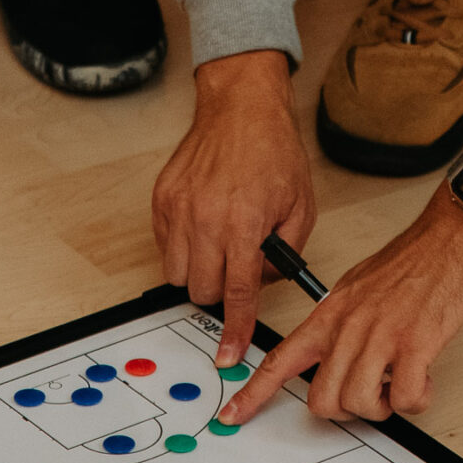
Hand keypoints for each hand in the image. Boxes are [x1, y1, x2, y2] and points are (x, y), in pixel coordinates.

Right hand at [151, 51, 315, 365]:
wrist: (240, 106)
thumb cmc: (274, 150)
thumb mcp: (301, 206)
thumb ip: (285, 253)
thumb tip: (263, 284)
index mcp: (244, 222)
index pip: (237, 293)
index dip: (235, 329)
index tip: (229, 355)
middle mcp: (205, 217)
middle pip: (201, 291)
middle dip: (221, 290)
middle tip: (239, 265)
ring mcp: (178, 208)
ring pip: (176, 274)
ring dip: (198, 271)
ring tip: (220, 244)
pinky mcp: (161, 199)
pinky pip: (164, 246)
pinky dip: (183, 247)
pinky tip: (205, 224)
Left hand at [221, 187, 462, 426]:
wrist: (451, 236)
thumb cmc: (412, 261)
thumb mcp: (358, 287)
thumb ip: (340, 323)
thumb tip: (334, 356)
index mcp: (330, 313)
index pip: (279, 359)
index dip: (252, 394)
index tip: (231, 416)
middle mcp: (348, 327)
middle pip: (322, 400)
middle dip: (347, 410)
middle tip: (371, 393)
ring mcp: (380, 336)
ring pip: (359, 404)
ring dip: (382, 407)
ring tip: (400, 382)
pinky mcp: (415, 344)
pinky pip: (404, 399)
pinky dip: (415, 400)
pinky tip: (423, 379)